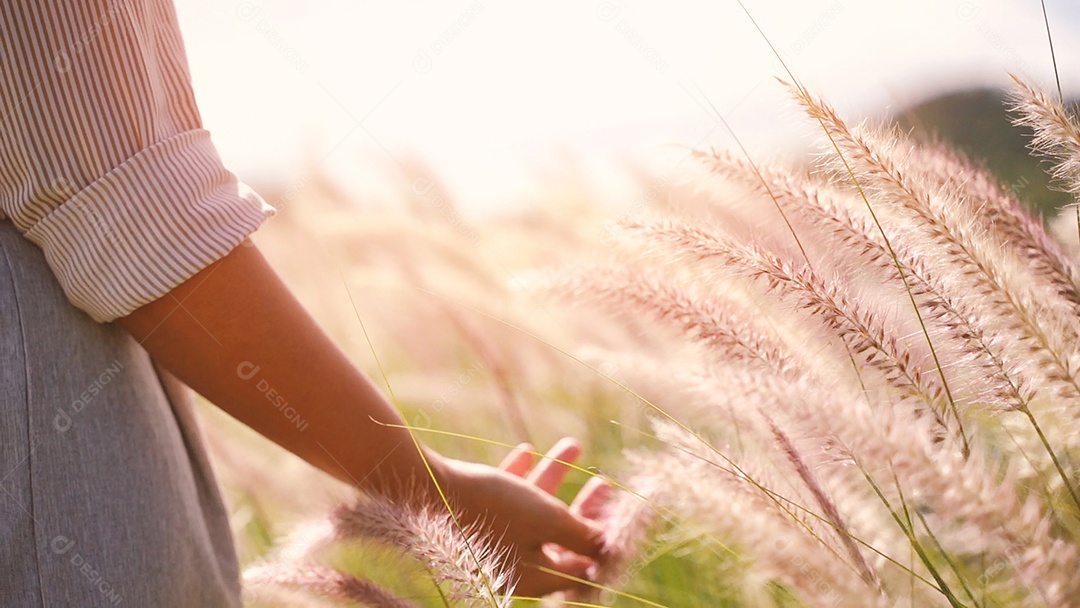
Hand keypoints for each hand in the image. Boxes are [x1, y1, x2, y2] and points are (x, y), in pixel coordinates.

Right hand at [436, 437, 609, 597]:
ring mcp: (491, 540)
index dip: (603, 542)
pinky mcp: (472, 517)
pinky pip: (504, 498)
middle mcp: (512, 563)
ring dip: (555, 476)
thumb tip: (608, 547)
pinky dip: (519, 476)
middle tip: (605, 482)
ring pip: (533, 509)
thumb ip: (583, 536)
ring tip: (574, 443)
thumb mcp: (549, 521)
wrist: (423, 489)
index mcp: (533, 575)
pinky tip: (527, 449)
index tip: (619, 517)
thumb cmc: (492, 508)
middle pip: (559, 537)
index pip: (579, 566)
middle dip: (584, 504)